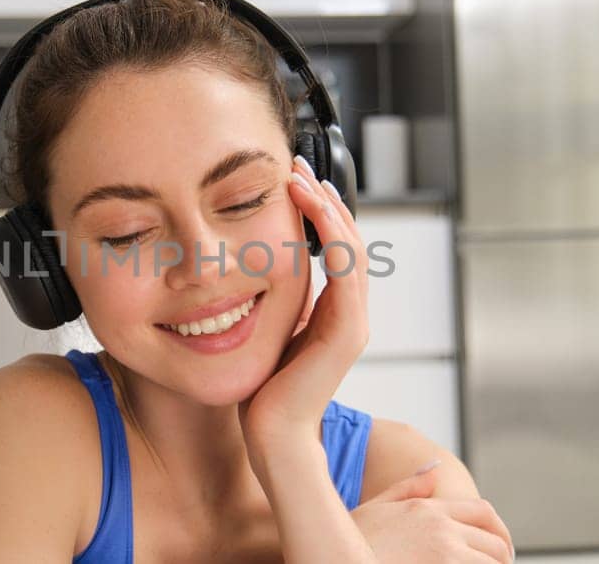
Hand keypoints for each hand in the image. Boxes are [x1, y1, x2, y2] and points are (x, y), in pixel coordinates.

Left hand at [239, 154, 369, 444]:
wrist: (272, 434)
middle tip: (297, 165)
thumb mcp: (266, 331)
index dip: (318, 211)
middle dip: (323, 198)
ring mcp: (353, 320)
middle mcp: (349, 312)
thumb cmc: (262, 390)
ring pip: (351, 247)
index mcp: (333, 311)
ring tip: (301, 179)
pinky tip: (313, 209)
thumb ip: (271, 304)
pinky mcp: (347, 330)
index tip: (292, 180)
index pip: (335, 248)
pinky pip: (347, 270)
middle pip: (348, 239)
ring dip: (327, 208)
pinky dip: (332, 235)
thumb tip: (245, 273)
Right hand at [352, 462, 514, 562]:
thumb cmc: (352, 539)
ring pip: (490, 562)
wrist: (336, 557)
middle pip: (494, 541)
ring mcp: (444, 554)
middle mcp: (442, 529)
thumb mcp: (378, 506)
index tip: (501, 548)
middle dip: (501, 556)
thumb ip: (410, 487)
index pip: (484, 512)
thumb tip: (435, 466)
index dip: (499, 531)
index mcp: (429, 509)